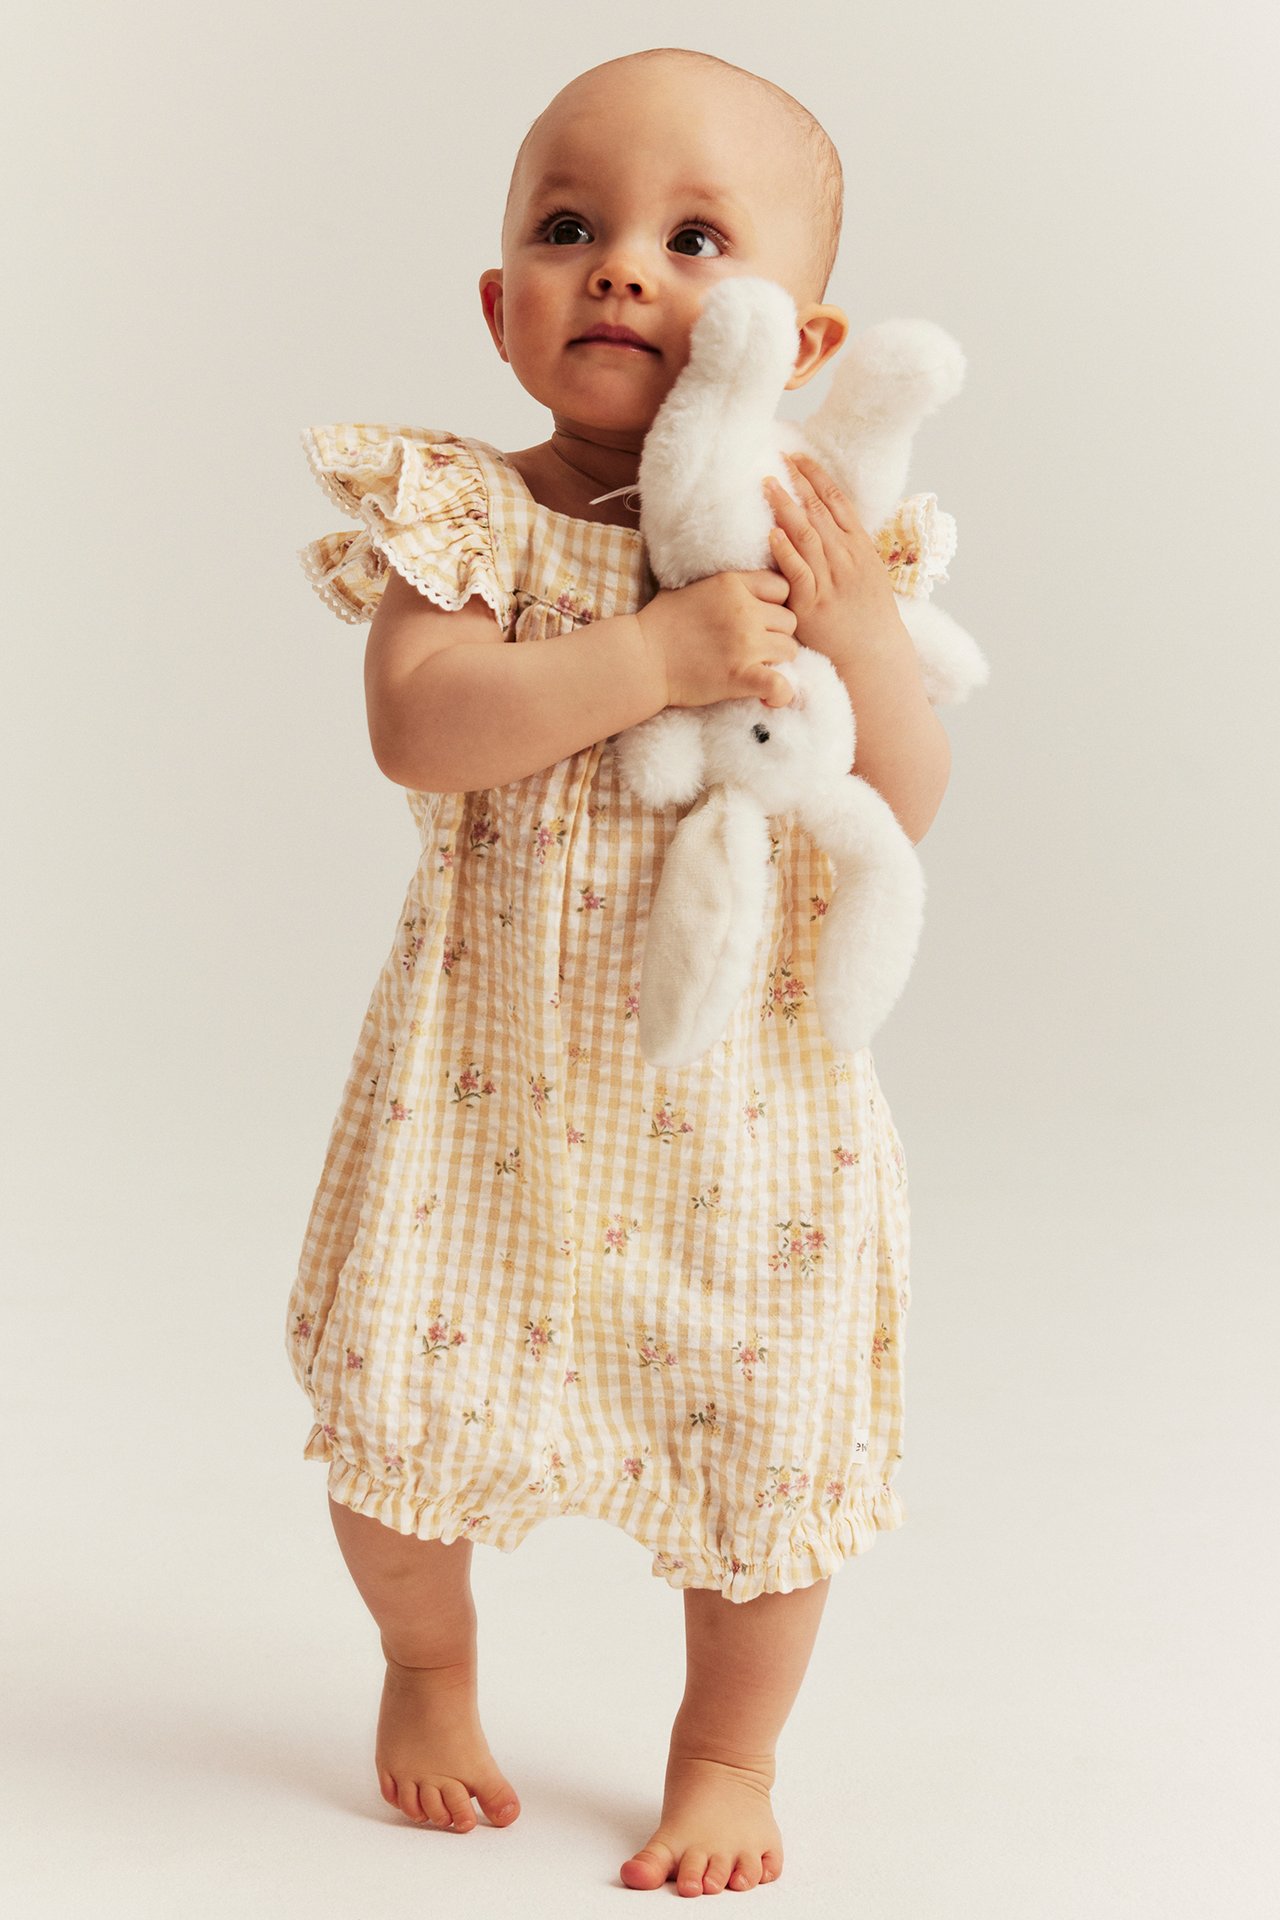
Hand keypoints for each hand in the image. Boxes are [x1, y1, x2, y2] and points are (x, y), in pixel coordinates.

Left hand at [763, 451, 904, 663]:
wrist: (874, 654)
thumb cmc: (868, 616)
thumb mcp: (868, 574)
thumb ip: (848, 548)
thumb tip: (828, 524)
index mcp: (860, 547)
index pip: (837, 501)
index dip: (817, 476)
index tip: (798, 457)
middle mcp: (846, 558)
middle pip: (819, 511)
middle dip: (798, 482)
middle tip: (777, 459)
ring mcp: (830, 580)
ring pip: (807, 534)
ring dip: (786, 506)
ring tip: (767, 485)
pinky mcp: (812, 603)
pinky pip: (798, 571)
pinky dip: (785, 550)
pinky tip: (772, 532)